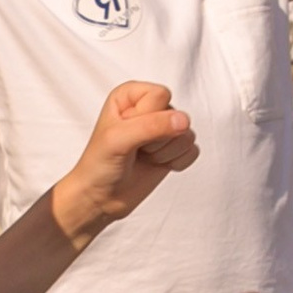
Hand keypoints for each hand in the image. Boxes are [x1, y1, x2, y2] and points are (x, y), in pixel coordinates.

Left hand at [55, 80, 197, 234]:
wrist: (101, 197)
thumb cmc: (99, 164)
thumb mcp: (118, 139)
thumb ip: (151, 126)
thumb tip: (183, 120)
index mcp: (131, 95)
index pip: (160, 95)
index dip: (148, 117)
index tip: (128, 131)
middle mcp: (149, 108)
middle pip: (177, 114)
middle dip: (158, 139)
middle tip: (135, 148)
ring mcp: (163, 129)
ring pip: (187, 134)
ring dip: (165, 153)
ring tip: (143, 157)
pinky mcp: (174, 148)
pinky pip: (193, 151)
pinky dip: (176, 162)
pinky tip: (156, 165)